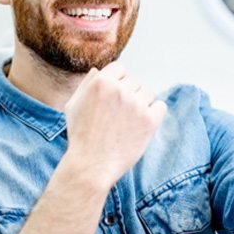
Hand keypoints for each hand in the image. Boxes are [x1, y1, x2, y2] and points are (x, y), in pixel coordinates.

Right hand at [64, 61, 166, 188]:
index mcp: (102, 82)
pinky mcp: (150, 121)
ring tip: (127, 121)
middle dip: (128, 93)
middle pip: (134, 81)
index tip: (113, 97)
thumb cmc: (80, 135)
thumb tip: (98, 70)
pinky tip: (141, 124)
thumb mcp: (73, 105)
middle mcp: (120, 90)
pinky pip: (160, 106)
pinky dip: (154, 113)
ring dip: (140, 103)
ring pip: (147, 93)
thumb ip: (86, 84)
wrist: (91, 165)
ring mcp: (136, 105)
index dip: (116, 81)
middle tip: (118, 114)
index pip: (119, 68)